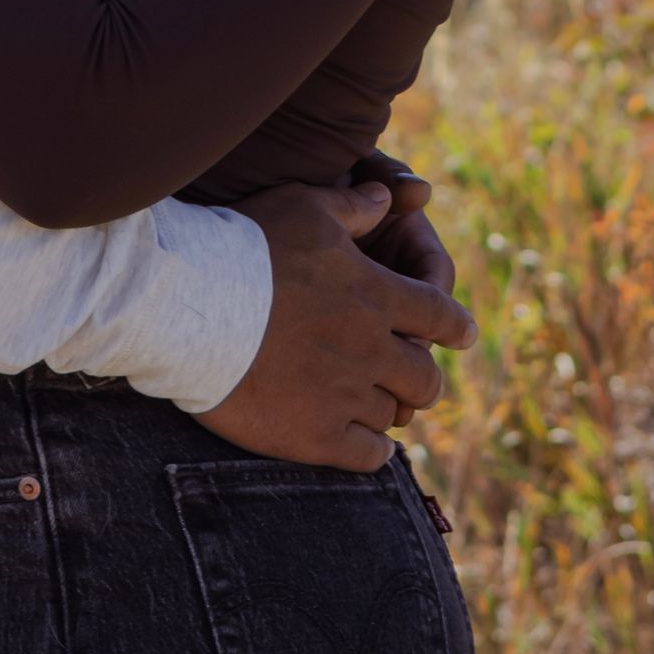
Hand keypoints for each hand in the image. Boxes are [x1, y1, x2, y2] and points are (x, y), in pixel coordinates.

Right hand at [198, 184, 476, 470]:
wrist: (190, 307)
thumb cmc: (245, 246)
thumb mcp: (302, 205)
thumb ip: (352, 206)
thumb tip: (388, 197)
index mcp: (376, 296)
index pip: (439, 315)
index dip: (456, 325)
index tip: (463, 334)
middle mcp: (371, 350)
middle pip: (426, 378)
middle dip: (424, 377)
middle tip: (414, 378)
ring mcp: (345, 397)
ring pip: (392, 414)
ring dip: (386, 407)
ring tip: (373, 404)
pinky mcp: (315, 436)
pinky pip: (367, 456)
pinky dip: (371, 450)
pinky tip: (362, 441)